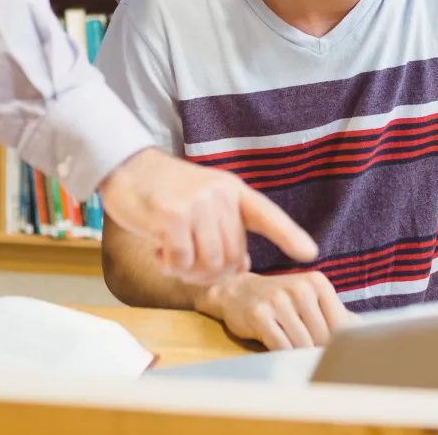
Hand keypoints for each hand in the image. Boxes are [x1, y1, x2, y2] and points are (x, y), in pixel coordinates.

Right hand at [98, 147, 317, 285]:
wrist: (127, 167)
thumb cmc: (165, 190)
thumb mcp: (203, 200)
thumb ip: (223, 226)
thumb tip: (242, 263)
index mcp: (232, 190)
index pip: (266, 213)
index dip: (289, 235)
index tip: (310, 254)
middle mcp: (219, 196)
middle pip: (233, 255)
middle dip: (213, 271)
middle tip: (188, 264)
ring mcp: (196, 205)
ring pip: (209, 262)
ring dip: (190, 272)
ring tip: (173, 258)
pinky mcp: (172, 217)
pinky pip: (182, 262)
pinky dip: (170, 266)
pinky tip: (158, 251)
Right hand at [195, 271, 354, 350]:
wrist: (237, 291)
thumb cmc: (281, 298)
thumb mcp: (310, 298)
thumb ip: (337, 314)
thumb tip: (365, 331)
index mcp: (318, 282)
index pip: (340, 325)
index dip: (336, 342)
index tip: (329, 348)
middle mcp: (300, 288)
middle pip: (321, 337)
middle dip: (315, 348)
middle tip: (304, 346)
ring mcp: (278, 300)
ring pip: (302, 344)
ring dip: (298, 352)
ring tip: (290, 344)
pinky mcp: (260, 315)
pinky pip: (281, 347)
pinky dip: (282, 353)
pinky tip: (277, 345)